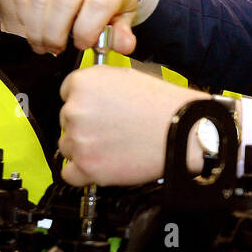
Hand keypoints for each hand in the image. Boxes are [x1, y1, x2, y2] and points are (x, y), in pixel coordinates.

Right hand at [12, 0, 147, 55]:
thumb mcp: (125, 16)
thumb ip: (123, 34)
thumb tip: (123, 46)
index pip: (98, 4)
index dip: (86, 31)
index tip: (82, 45)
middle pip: (62, 2)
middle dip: (54, 35)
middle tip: (55, 50)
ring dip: (36, 29)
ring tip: (43, 44)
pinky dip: (23, 16)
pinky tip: (32, 27)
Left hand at [59, 67, 204, 186]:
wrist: (184, 133)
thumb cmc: (164, 106)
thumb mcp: (128, 77)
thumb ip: (100, 85)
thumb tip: (88, 95)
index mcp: (83, 83)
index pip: (67, 93)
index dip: (86, 103)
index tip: (98, 111)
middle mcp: (75, 110)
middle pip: (67, 121)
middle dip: (86, 126)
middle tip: (112, 130)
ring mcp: (79, 140)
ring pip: (68, 147)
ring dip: (85, 149)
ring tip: (114, 146)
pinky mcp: (87, 166)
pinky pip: (70, 174)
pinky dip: (83, 172)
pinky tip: (102, 164)